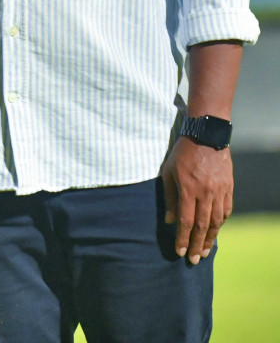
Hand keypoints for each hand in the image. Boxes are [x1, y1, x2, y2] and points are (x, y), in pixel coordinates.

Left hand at [161, 136, 232, 264]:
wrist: (206, 137)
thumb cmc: (182, 154)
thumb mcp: (168, 173)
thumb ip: (169, 198)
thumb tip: (168, 221)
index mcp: (188, 190)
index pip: (186, 221)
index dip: (182, 238)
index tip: (179, 252)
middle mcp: (206, 193)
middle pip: (203, 226)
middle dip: (197, 245)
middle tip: (194, 260)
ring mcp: (220, 192)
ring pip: (217, 221)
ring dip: (211, 239)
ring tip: (205, 252)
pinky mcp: (229, 189)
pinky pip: (226, 211)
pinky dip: (220, 224)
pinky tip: (215, 232)